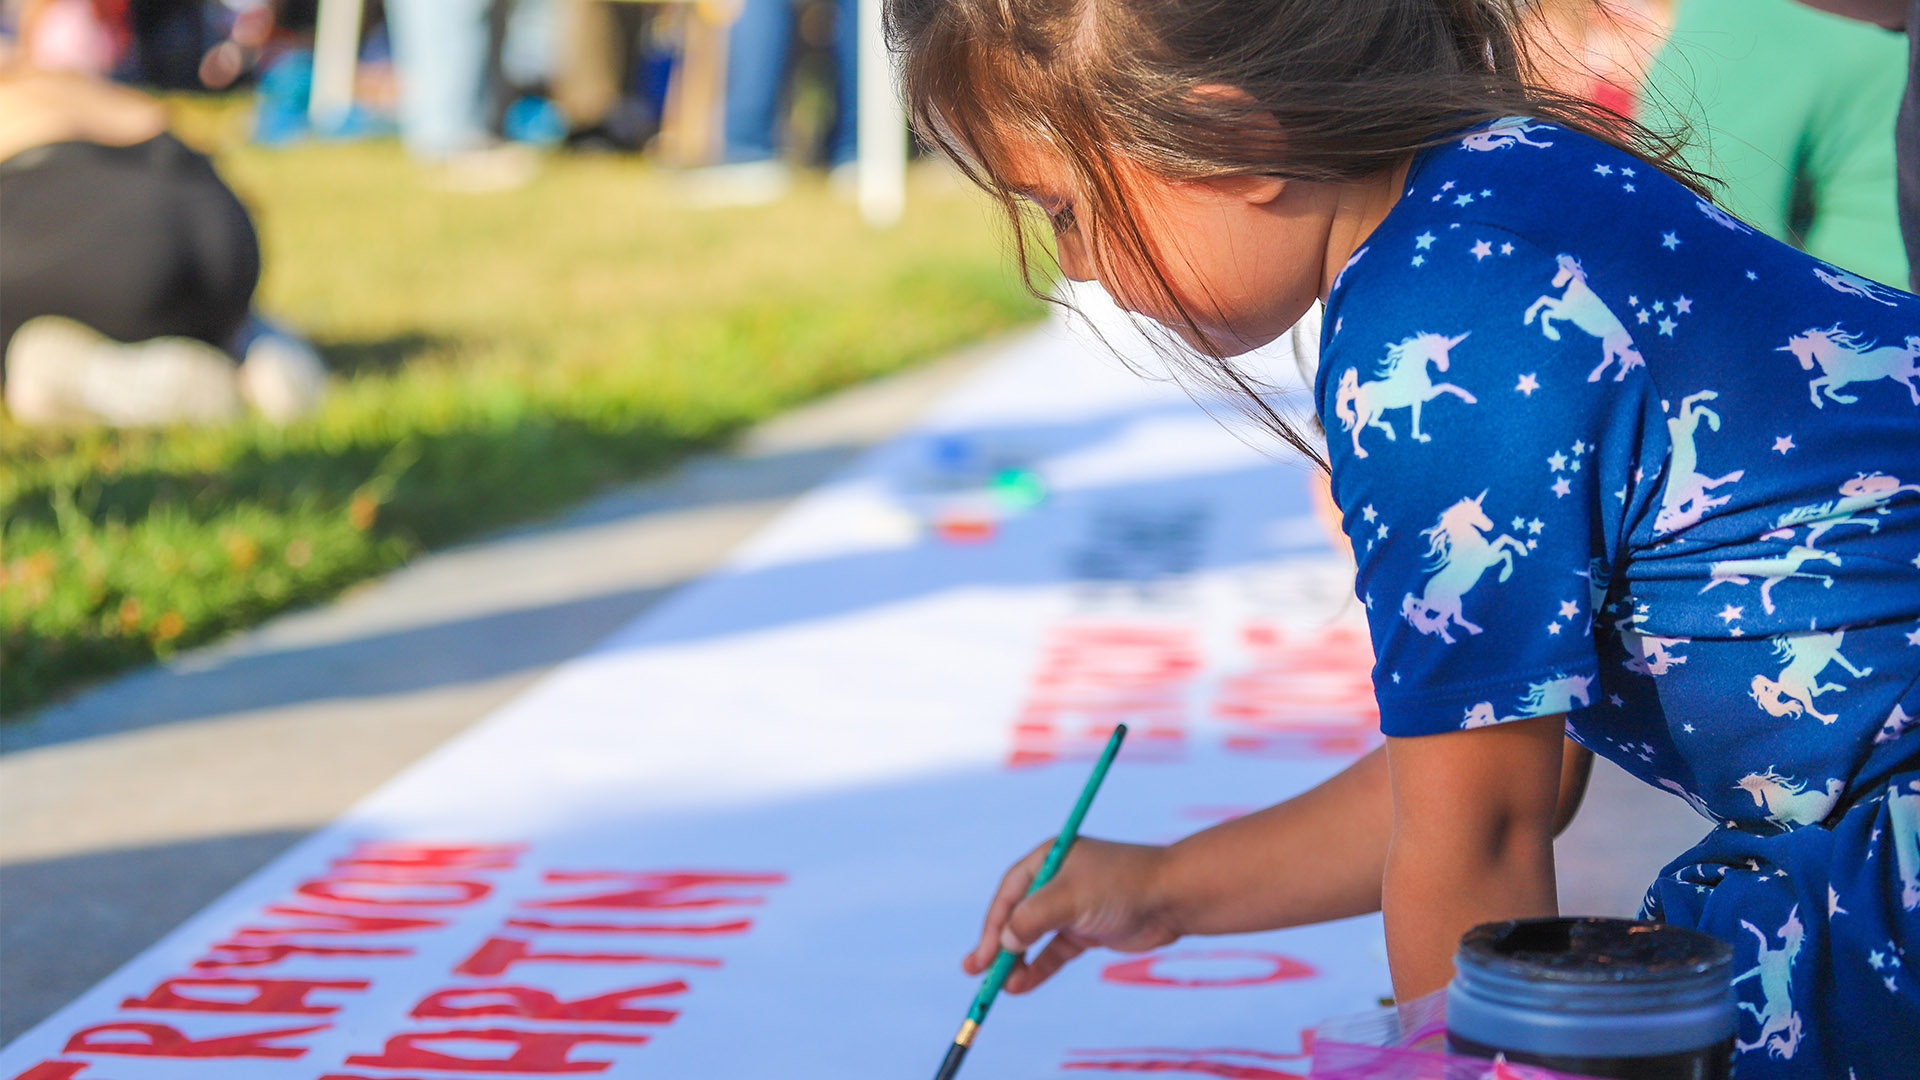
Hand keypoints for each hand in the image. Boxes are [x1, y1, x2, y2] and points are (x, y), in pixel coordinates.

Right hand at [963, 837, 1179, 993]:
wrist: (1172, 898)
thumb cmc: (1121, 886)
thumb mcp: (1071, 897)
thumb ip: (1034, 917)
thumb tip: (1005, 940)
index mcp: (1047, 859)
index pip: (1009, 893)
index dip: (994, 925)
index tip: (984, 955)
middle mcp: (1055, 881)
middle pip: (1017, 916)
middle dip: (997, 945)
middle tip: (977, 972)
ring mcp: (1071, 907)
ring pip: (1034, 937)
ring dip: (1017, 961)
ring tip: (1003, 987)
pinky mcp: (1086, 931)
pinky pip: (1054, 951)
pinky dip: (1039, 968)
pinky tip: (1022, 985)